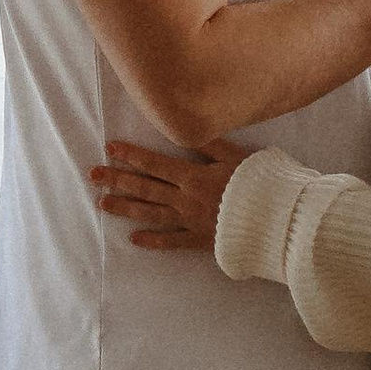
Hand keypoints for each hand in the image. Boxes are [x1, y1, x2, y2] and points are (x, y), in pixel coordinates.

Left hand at [88, 137, 246, 251]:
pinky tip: (134, 239)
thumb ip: (210, 143)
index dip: (131, 155)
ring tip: (103, 204)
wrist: (278, 220)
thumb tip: (185, 127)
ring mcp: (191, 221)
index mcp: (193, 176)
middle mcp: (186, 199)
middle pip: (145, 187)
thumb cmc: (261, 184)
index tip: (110, 148)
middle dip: (117, 180)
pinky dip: (153, 241)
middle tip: (93, 176)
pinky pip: (172, 242)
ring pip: (151, 213)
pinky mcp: (200, 241)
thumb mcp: (236, 156)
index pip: (154, 163)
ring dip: (125, 208)